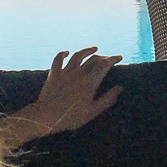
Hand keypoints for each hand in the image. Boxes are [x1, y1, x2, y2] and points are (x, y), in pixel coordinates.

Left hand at [0, 48, 122, 148]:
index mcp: (89, 82)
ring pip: (78, 55)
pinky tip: (67, 52)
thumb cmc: (72, 117)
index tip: (119, 57)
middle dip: (103, 57)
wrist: (47, 117)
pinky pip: (58, 59)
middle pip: (93, 59)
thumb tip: (119, 87)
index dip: (113, 59)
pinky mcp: (54, 74)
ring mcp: (65, 72)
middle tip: (108, 59)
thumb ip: (107, 99)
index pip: (104, 65)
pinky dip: (62, 54)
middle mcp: (78, 73)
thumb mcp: (93, 112)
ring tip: (94, 49)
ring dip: (87, 50)